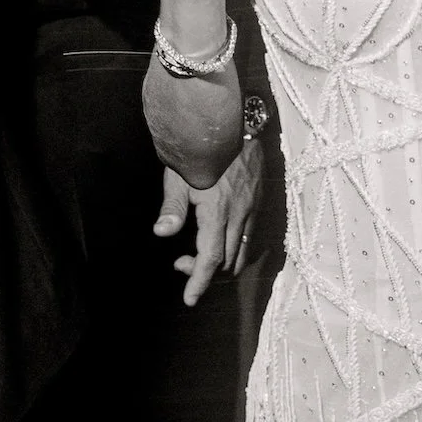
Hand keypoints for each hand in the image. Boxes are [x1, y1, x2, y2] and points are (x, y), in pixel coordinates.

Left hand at [154, 144, 264, 306]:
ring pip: (242, 250)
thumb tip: (162, 233)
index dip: (198, 282)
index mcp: (217, 212)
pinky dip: (235, 246)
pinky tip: (219, 235)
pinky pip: (250, 235)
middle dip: (204, 272)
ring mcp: (253, 207)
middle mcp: (239, 214)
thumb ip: (172, 208)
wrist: (235, 122)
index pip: (210, 258)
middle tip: (181, 262)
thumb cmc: (200, 149)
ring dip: (222, 261)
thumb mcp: (179, 177)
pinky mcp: (259, 200)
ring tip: (199, 252)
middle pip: (227, 261)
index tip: (189, 299)